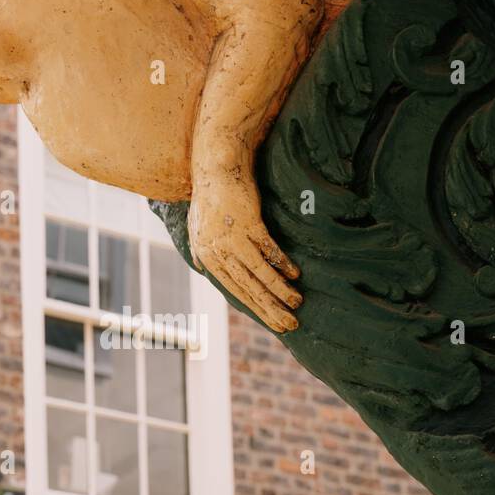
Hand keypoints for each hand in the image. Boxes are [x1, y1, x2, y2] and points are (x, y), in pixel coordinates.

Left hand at [188, 173, 301, 332]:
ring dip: (279, 289)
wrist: (215, 170)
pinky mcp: (248, 223)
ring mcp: (232, 237)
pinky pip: (268, 249)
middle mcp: (217, 250)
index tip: (273, 322)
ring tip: (297, 301)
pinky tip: (294, 274)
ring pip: (258, 271)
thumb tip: (202, 267)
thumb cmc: (209, 200)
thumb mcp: (197, 228)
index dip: (255, 308)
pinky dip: (281, 263)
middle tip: (290, 324)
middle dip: (270, 308)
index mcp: (207, 256)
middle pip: (247, 287)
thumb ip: (202, 250)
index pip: (234, 290)